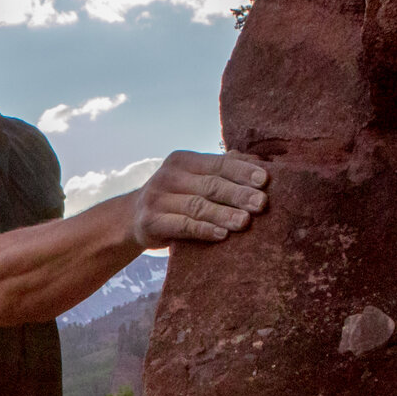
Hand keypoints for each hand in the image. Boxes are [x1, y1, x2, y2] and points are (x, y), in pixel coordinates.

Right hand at [131, 151, 270, 248]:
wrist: (131, 219)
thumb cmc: (175, 198)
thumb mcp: (194, 179)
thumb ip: (222, 170)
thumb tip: (261, 161)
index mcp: (183, 160)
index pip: (218, 164)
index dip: (243, 172)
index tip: (265, 181)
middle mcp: (168, 176)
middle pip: (210, 184)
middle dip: (238, 194)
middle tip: (262, 204)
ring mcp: (157, 198)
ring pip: (198, 206)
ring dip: (224, 214)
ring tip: (246, 222)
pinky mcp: (150, 222)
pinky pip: (182, 226)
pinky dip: (204, 230)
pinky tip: (222, 235)